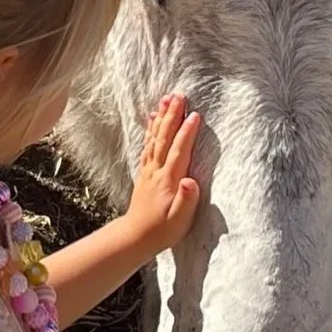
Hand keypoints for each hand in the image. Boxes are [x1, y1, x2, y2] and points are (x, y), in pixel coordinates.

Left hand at [122, 93, 202, 256]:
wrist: (136, 236)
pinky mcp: (145, 171)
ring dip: (161, 117)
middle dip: (172, 115)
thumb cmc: (162, 230)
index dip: (187, 132)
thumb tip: (190, 181)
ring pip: (155, 137)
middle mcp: (157, 170)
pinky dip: (150, 129)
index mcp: (168, 180)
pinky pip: (148, 145)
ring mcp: (149, 169)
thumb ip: (186, 200)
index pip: (178, 151)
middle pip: (164, 137)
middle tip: (179, 95)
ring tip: (166, 99)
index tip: (195, 114)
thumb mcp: (179, 220)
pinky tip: (152, 117)